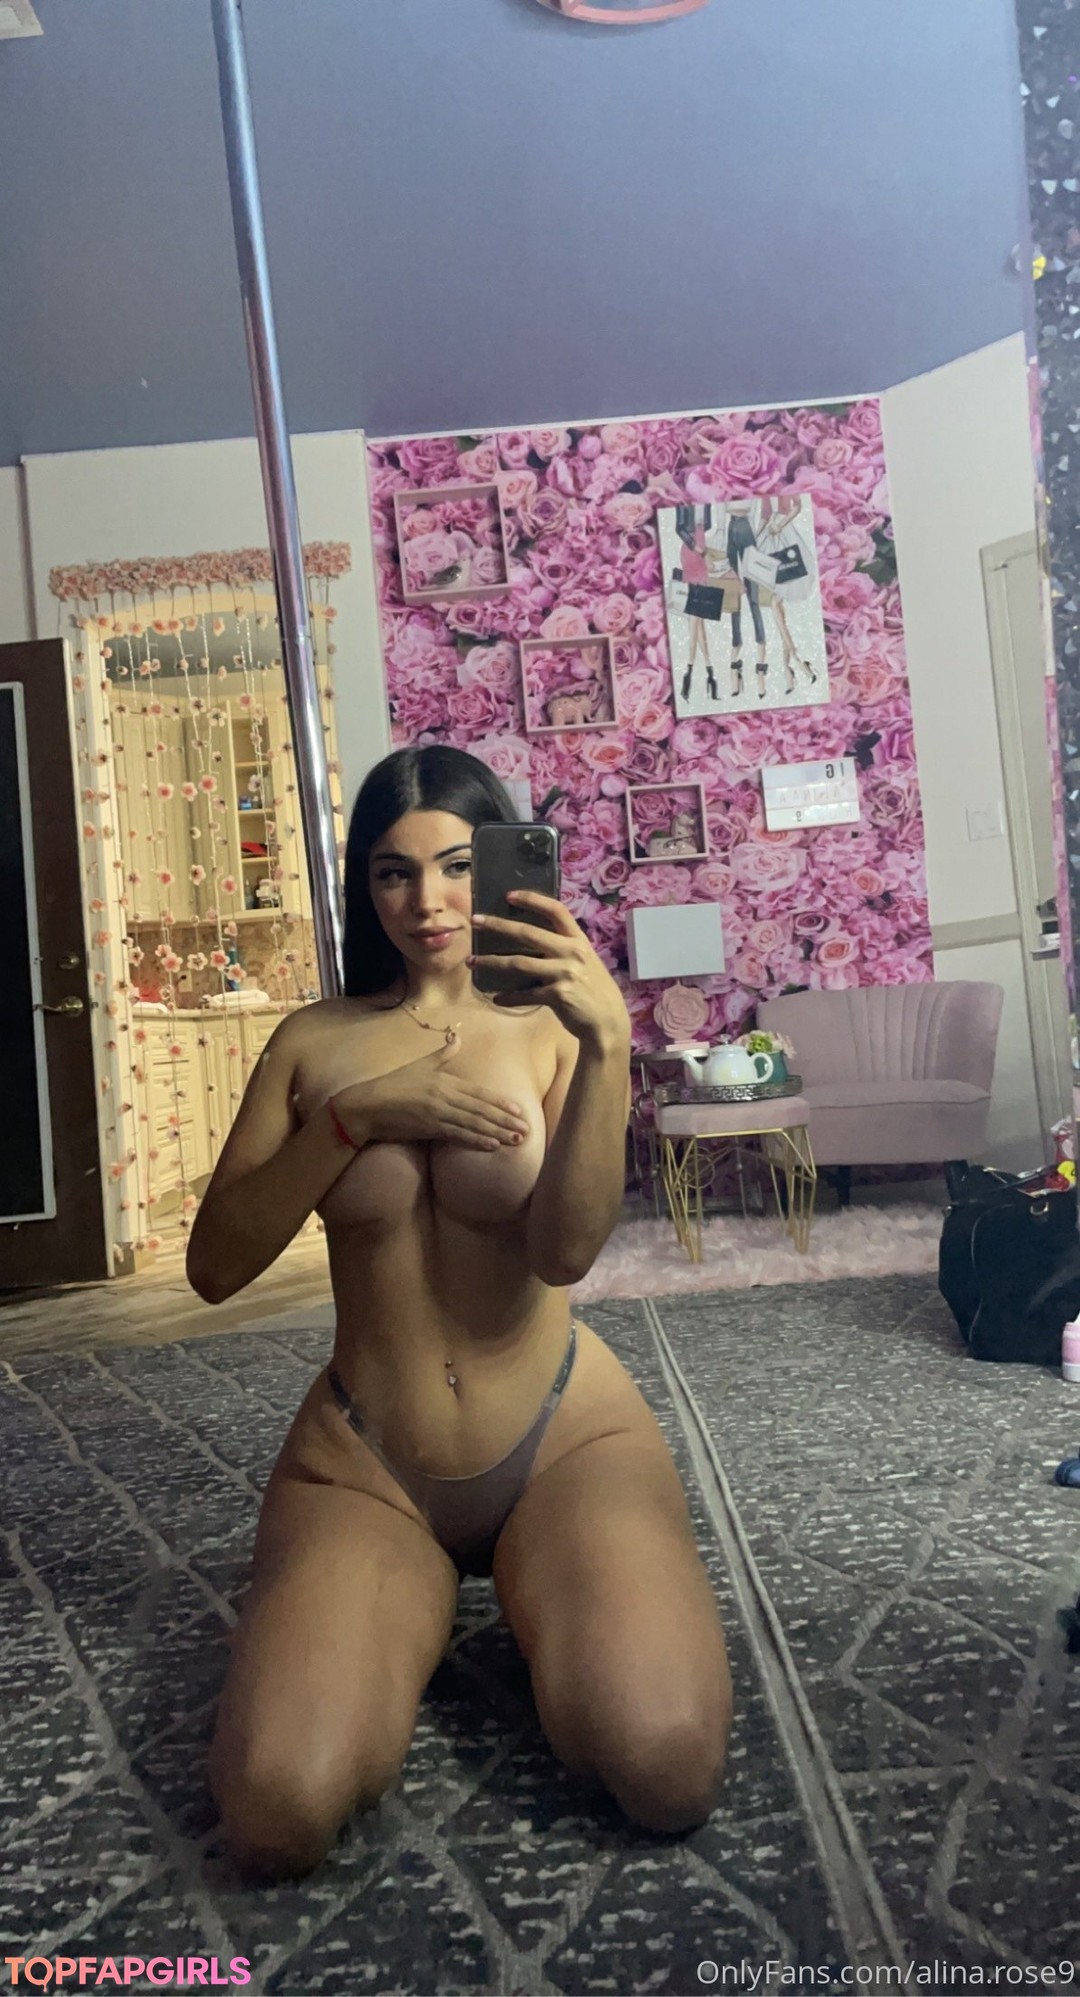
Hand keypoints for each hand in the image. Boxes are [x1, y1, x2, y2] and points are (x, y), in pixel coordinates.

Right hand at [332, 1040, 529, 1151]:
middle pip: (482, 1109)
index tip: (519, 1111)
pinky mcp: (428, 1127)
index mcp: (444, 1080)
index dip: (501, 1103)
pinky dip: (476, 1140)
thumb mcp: (418, 1066)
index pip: (479, 1092)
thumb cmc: (392, 1085)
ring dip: (497, 1132)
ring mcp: (437, 1111)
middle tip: (527, 1131)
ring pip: (474, 1123)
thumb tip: (456, 1037)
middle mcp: (445, 1095)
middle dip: (506, 1120)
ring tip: (516, 1140)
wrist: (366, 1105)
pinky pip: (457, 1135)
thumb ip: (441, 1055)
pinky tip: (492, 1146)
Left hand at [471, 892, 630, 1049]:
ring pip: (518, 963)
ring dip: (491, 962)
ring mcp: (564, 973)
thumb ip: (564, 949)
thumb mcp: (586, 961)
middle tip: (475, 920)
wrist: (608, 1020)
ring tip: (472, 961)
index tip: (509, 895)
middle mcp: (571, 952)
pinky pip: (525, 994)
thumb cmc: (594, 989)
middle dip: (497, 925)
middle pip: (527, 933)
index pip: (556, 910)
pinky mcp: (557, 995)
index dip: (532, 899)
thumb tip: (532, 942)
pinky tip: (497, 998)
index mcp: (578, 940)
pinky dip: (508, 997)